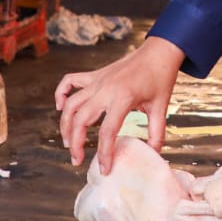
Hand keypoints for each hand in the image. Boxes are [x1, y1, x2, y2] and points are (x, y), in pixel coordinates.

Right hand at [56, 36, 184, 170]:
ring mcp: (97, 80)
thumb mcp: (161, 108)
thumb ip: (157, 133)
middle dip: (76, 143)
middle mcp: (105, 89)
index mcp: (123, 98)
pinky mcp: (94, 75)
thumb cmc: (160, 78)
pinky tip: (60, 107)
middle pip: (80, 120)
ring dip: (65, 125)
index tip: (105, 169)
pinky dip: (61, 93)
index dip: (104, 154)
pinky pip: (69, 81)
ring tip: (68, 143)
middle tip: (77, 160)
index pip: (107, 132)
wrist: (158, 52)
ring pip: (71, 104)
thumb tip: (153, 154)